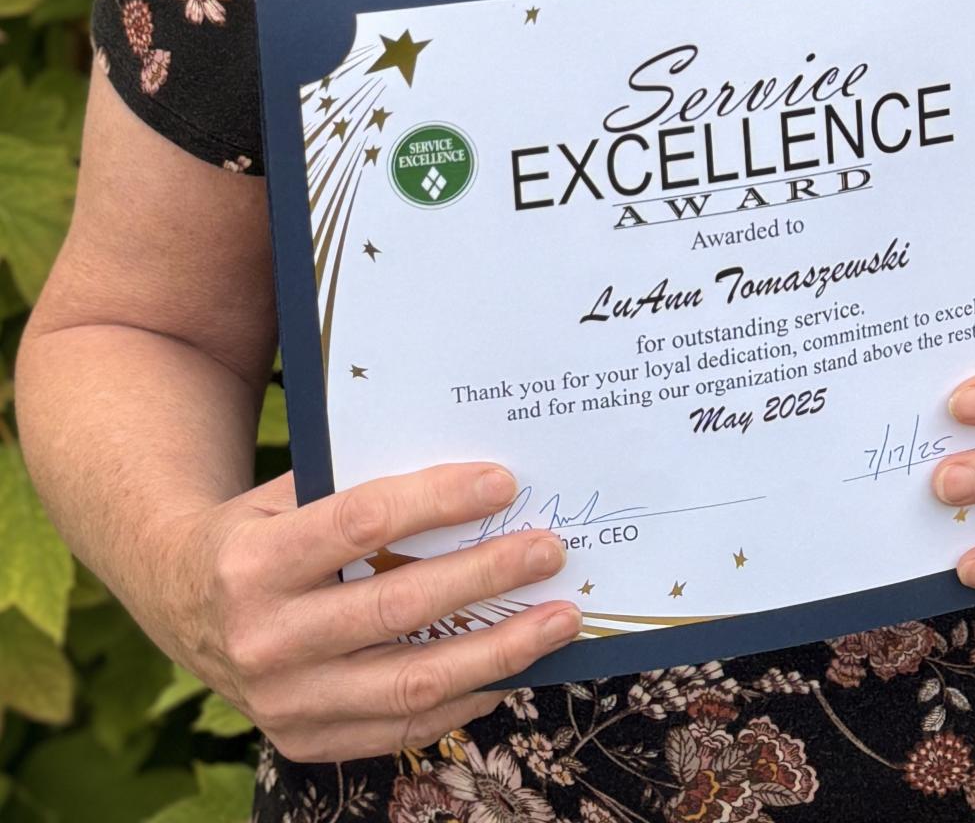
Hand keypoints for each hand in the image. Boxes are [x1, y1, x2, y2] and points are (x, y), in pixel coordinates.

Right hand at [168, 461, 579, 761]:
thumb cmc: (255, 530)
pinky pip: (401, 727)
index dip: (438, 500)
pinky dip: (463, 700)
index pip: (362, 523)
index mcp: (255, 562)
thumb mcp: (285, 492)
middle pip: (398, 607)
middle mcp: (264, 638)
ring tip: (557, 620)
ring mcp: (284, 702)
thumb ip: (356, 483)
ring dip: (497, 651)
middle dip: (485, 576)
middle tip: (548, 550)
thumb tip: (467, 474)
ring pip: (411, 682)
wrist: (178, 601)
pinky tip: (508, 669)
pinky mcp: (304, 741)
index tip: (502, 482)